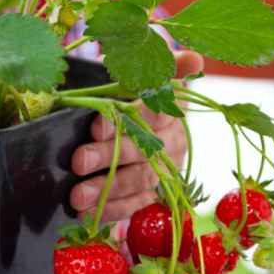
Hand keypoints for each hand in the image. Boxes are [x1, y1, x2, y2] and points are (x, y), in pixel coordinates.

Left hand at [69, 51, 203, 221]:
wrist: (140, 111)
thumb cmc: (131, 87)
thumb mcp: (136, 69)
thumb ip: (154, 63)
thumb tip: (194, 59)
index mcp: (171, 105)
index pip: (154, 110)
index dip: (127, 120)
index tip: (96, 125)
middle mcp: (172, 138)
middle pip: (142, 149)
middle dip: (108, 156)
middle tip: (78, 160)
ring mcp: (165, 167)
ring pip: (139, 180)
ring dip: (108, 190)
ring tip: (78, 195)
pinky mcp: (154, 190)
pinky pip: (137, 203)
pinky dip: (113, 209)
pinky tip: (89, 214)